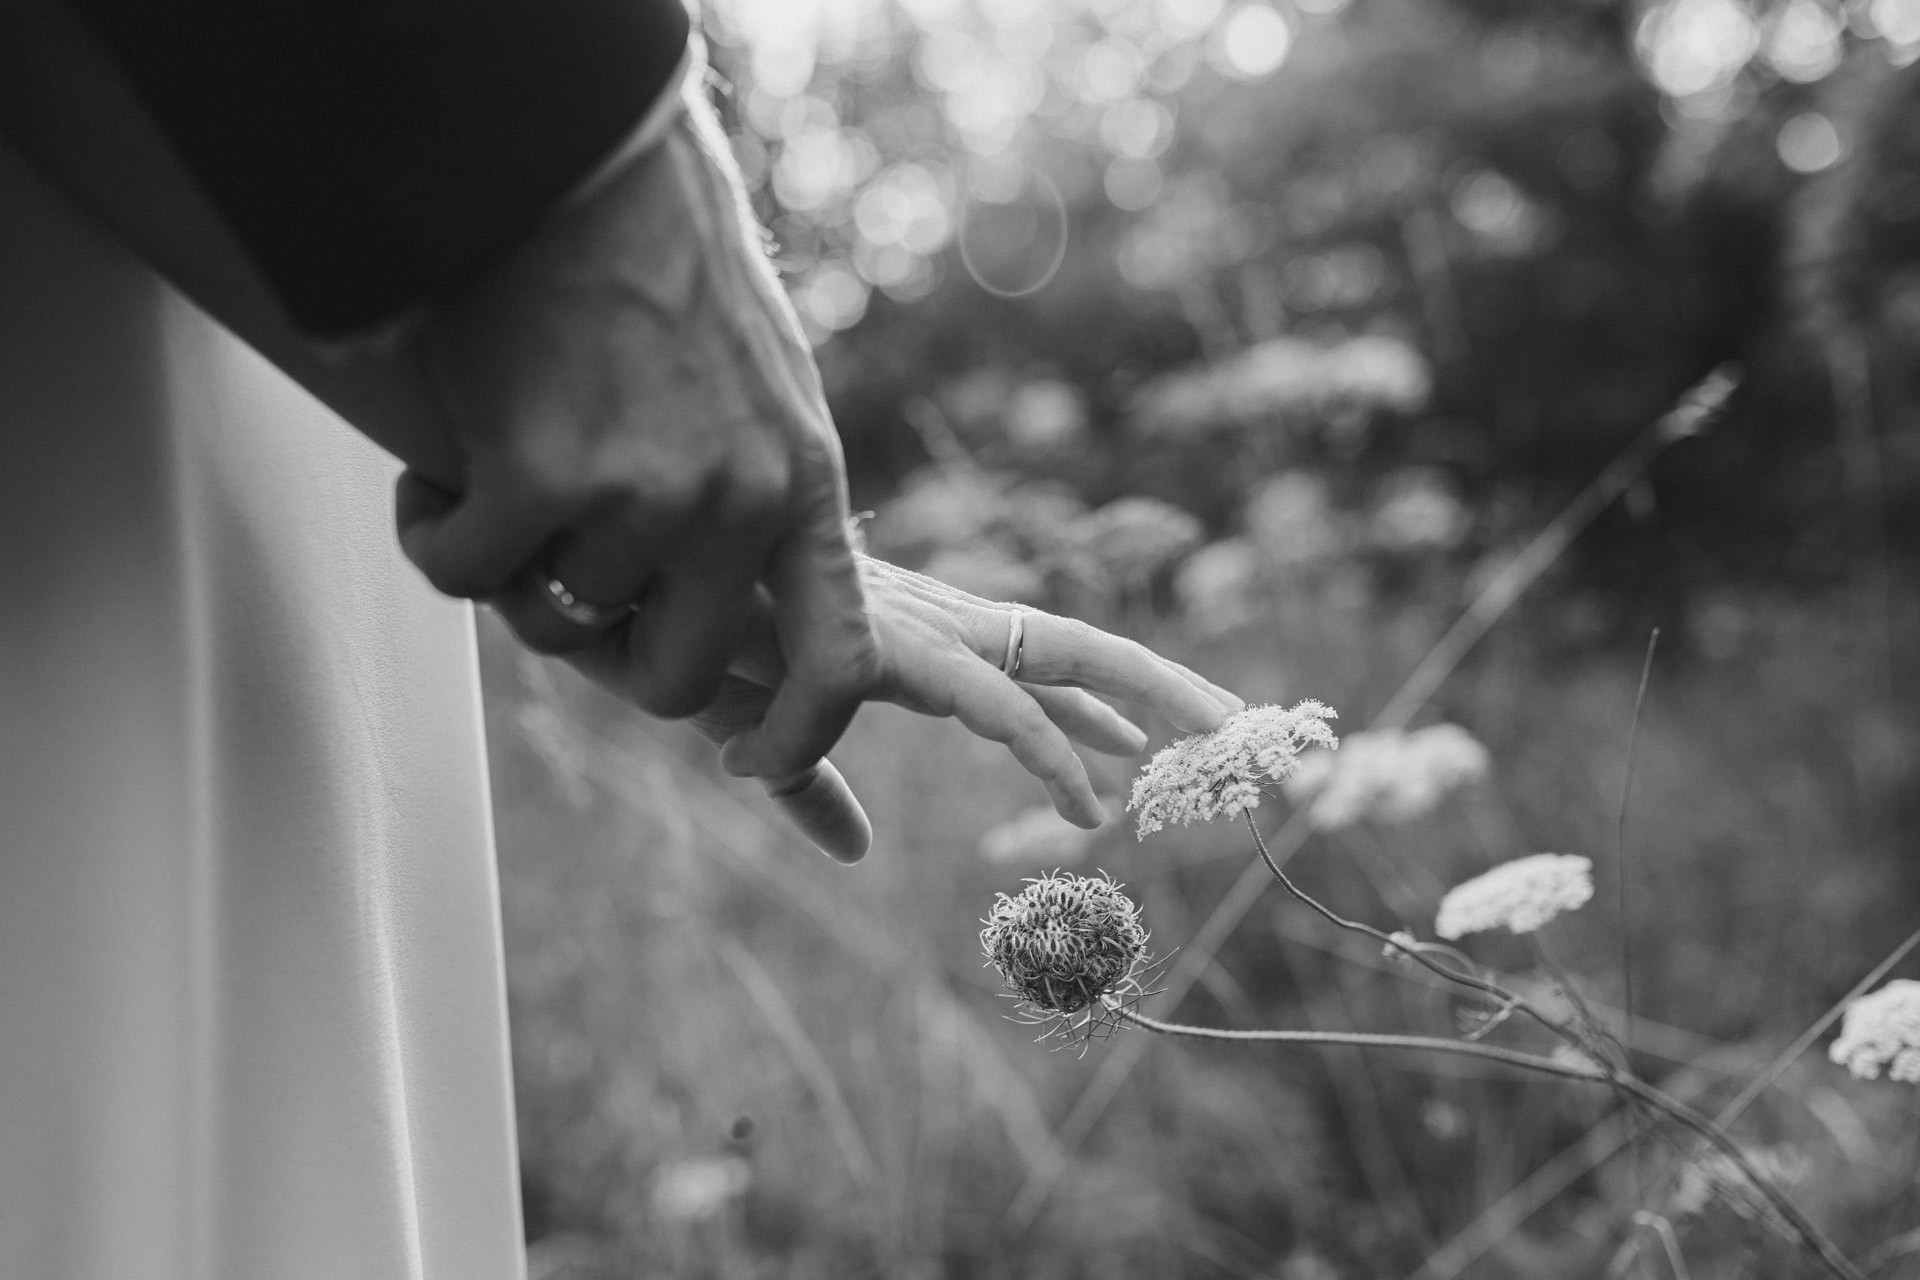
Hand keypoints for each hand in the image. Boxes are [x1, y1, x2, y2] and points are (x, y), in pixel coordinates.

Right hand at [394, 79, 876, 766]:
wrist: (575, 160)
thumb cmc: (661, 268)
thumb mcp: (763, 390)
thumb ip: (760, 499)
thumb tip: (715, 611)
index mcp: (807, 483)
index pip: (839, 664)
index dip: (798, 736)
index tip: (741, 754)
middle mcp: (741, 504)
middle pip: (669, 679)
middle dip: (603, 655)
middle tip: (559, 583)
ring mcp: (645, 497)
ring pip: (549, 622)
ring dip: (509, 565)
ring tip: (504, 465)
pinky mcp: (539, 477)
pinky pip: (461, 572)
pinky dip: (432, 532)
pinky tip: (440, 469)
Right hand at [692, 558, 1244, 861]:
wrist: (619, 596)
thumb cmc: (676, 646)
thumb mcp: (761, 737)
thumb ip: (814, 793)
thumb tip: (858, 849)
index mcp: (909, 634)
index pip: (1026, 661)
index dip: (1090, 702)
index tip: (1141, 746)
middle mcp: (929, 621)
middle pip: (1071, 643)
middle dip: (1157, 681)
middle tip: (1237, 724)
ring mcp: (916, 627)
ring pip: (1066, 651)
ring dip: (1153, 692)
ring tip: (1223, 736)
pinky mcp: (887, 648)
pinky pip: (993, 707)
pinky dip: (1049, 753)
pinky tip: (1092, 807)